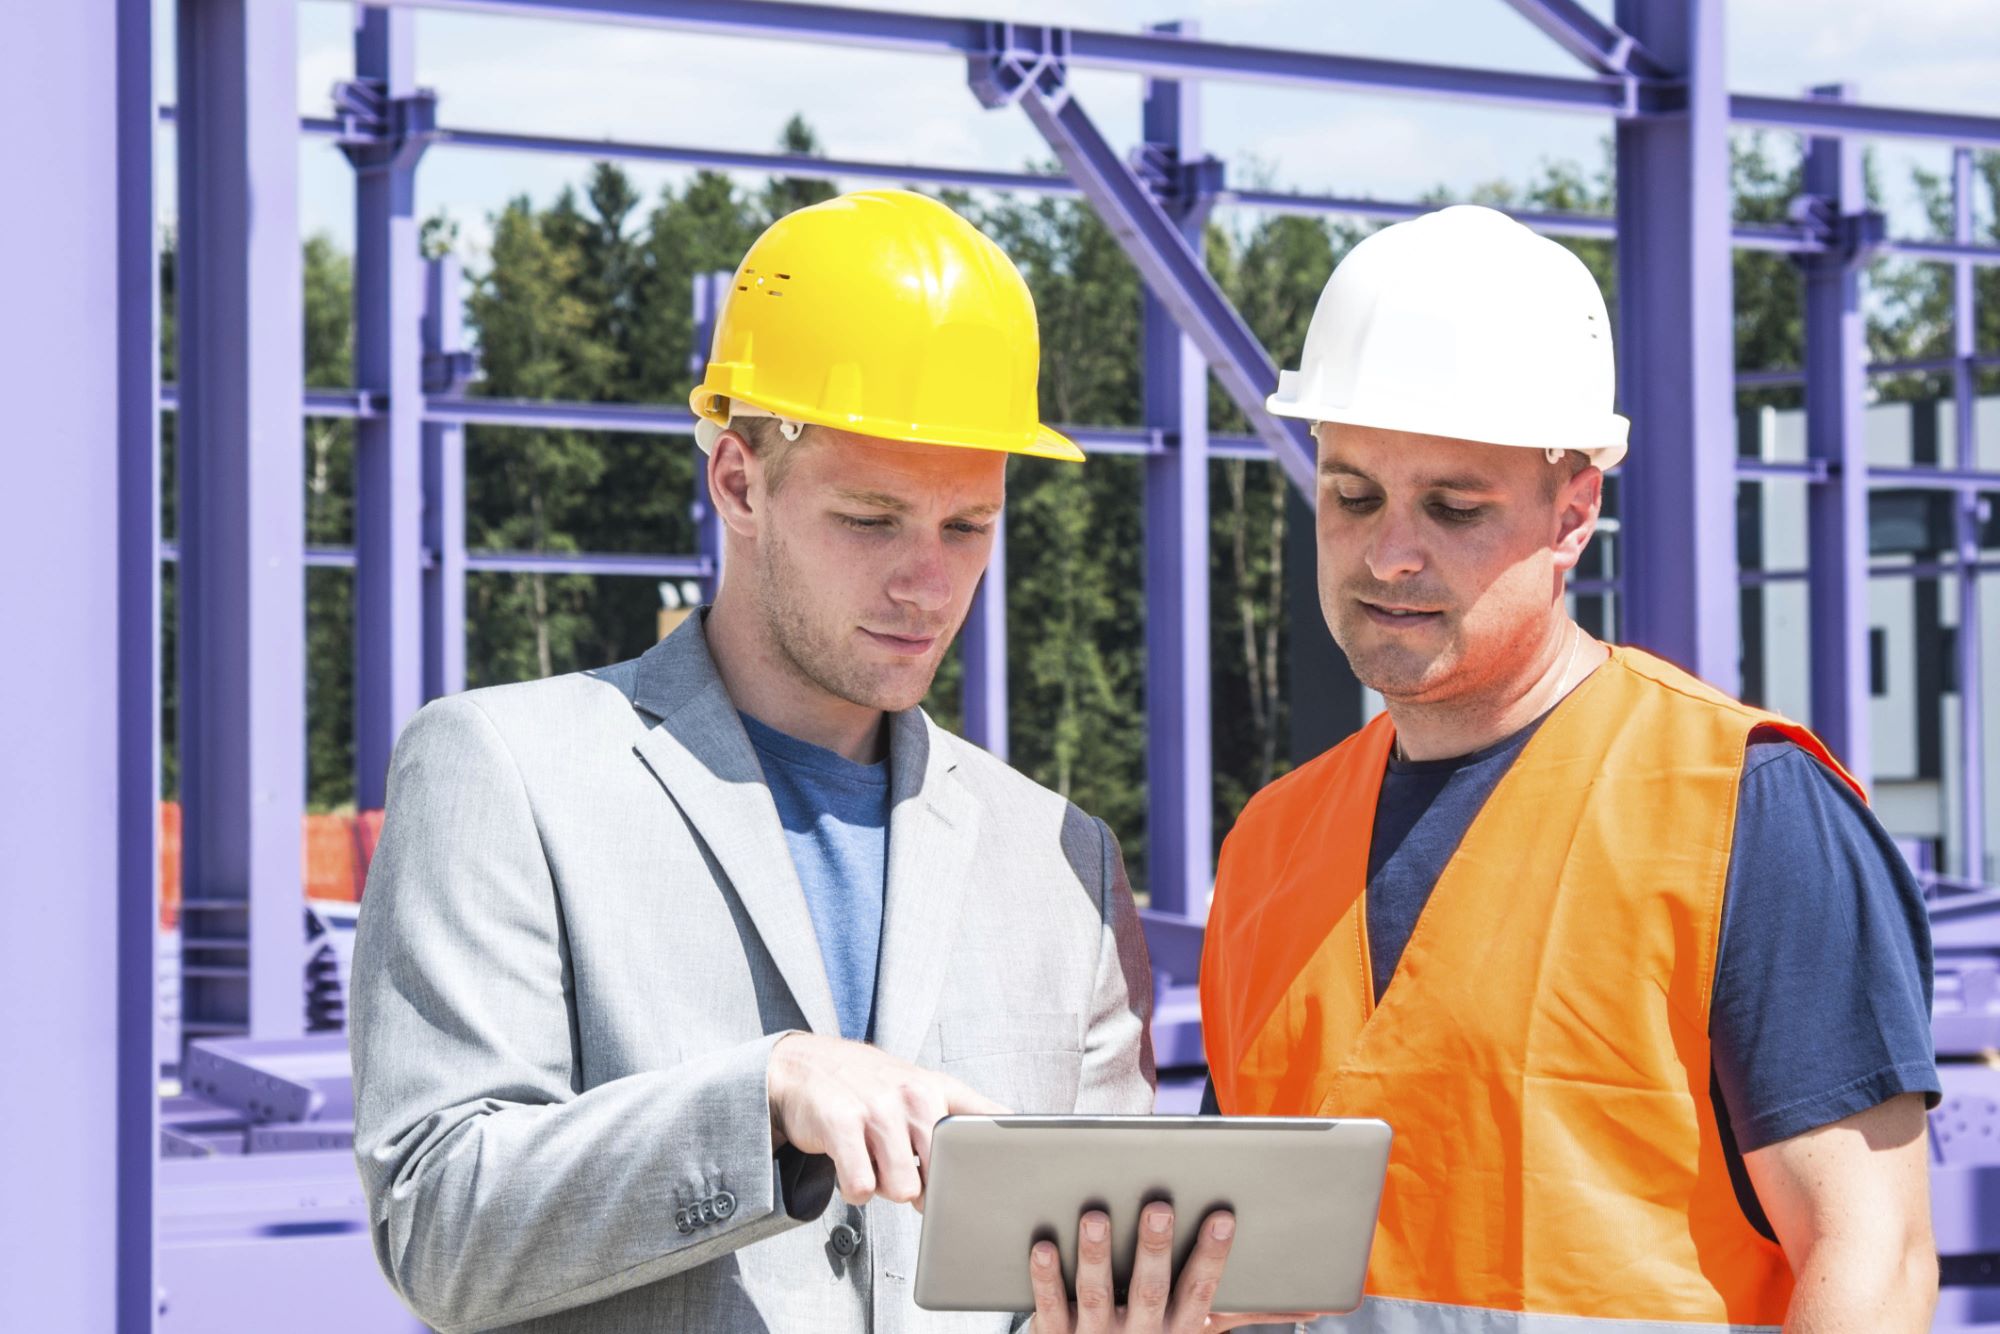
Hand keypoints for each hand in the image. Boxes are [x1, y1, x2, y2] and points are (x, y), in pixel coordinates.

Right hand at [766, 1032, 1007, 1208]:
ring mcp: (877, 1108)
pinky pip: (861, 1187)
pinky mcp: (841, 1123)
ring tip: (872, 1160)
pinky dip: (855, 1189)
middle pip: (941, 1176)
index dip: (998, 1154)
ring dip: (884, 1187)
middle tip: (901, 1165)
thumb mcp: (922, 1086)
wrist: (804, 1065)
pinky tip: (851, 1165)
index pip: (985, 1121)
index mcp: (938, 1089)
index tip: (1005, 1178)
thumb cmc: (869, 1084)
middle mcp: (913, 1095)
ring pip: (901, 1188)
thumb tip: (1004, 1138)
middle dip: (923, 1187)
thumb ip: (962, 1112)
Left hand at [1026, 1204, 1321, 1333]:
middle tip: (1160, 1206)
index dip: (1213, 1256)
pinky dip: (1045, 1278)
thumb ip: (1255, 1312)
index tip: (1224, 1215)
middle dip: (1157, 1249)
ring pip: (1097, 1295)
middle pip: (1150, 1291)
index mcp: (1180, 1329)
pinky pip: (1049, 1308)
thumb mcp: (1207, 1331)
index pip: (1201, 1291)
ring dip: (1096, 1255)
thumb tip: (1317, 1305)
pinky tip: (1042, 1244)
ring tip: (1095, 1214)